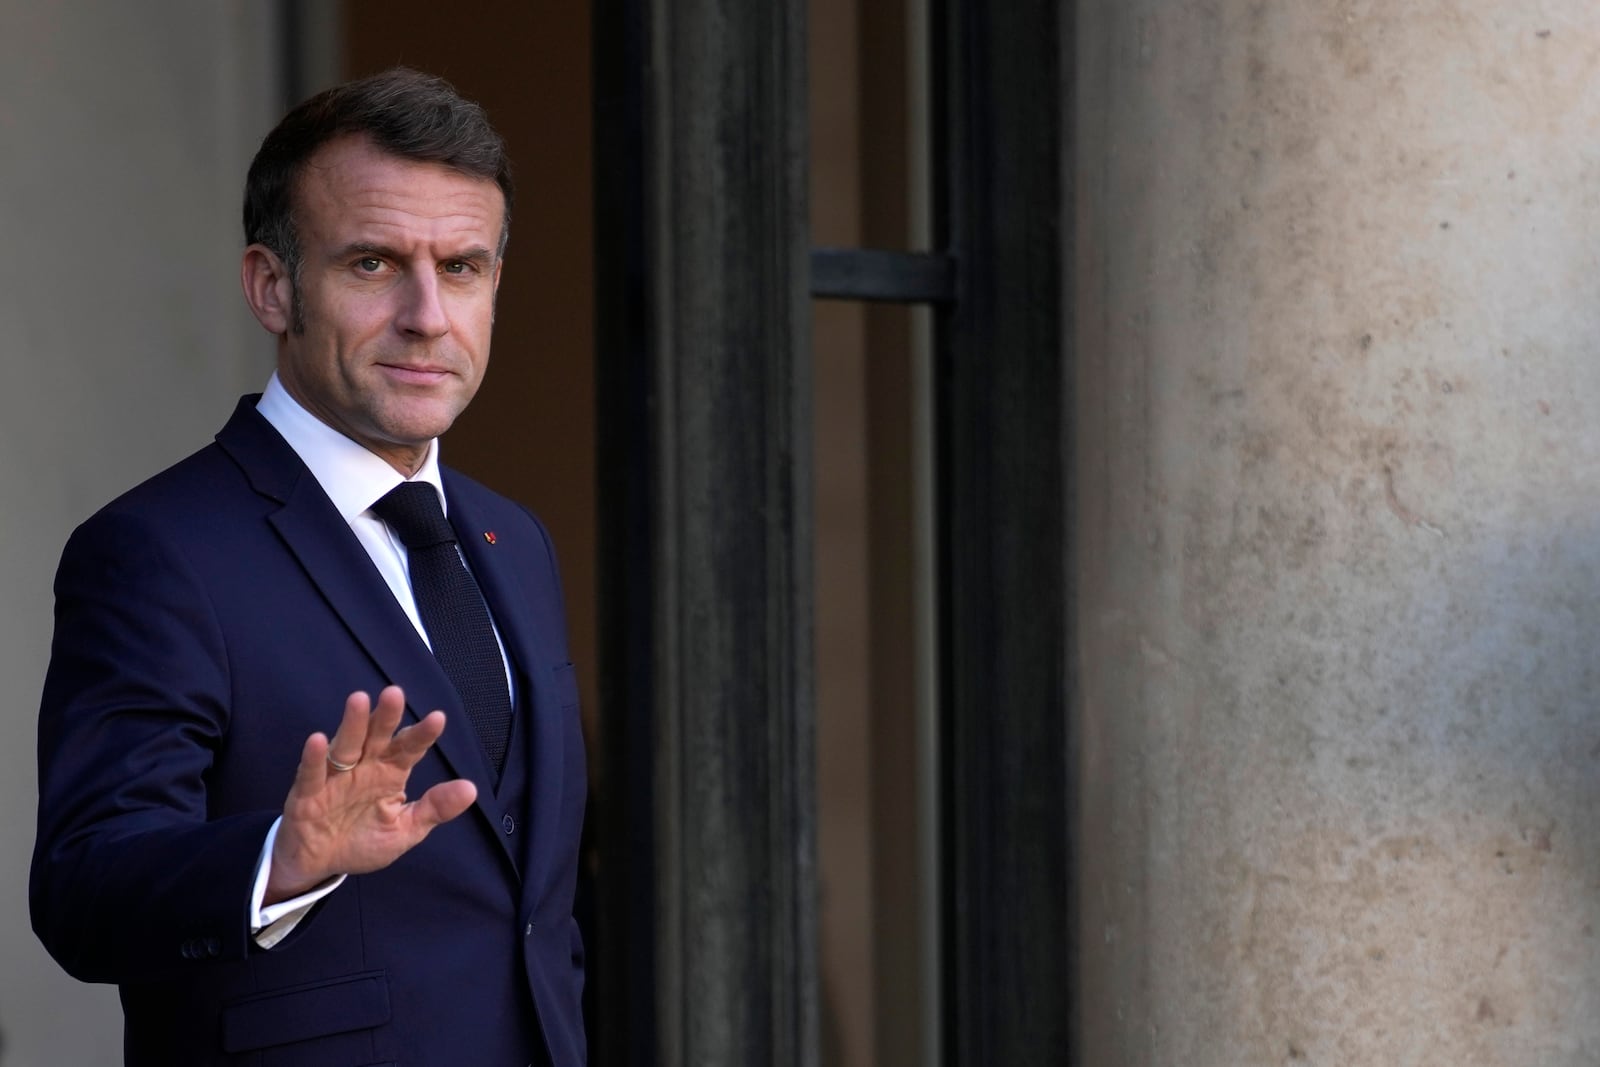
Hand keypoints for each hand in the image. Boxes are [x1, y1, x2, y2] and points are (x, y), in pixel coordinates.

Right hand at [266, 685, 476, 903]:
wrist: (319, 865)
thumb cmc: (363, 841)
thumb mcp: (405, 830)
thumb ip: (435, 809)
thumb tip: (471, 789)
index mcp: (390, 773)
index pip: (409, 749)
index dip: (422, 735)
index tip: (438, 718)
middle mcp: (364, 767)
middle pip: (377, 737)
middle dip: (386, 716)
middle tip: (395, 693)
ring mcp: (335, 777)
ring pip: (346, 745)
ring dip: (352, 724)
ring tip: (359, 700)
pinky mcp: (307, 794)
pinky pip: (312, 773)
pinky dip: (315, 758)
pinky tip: (319, 740)